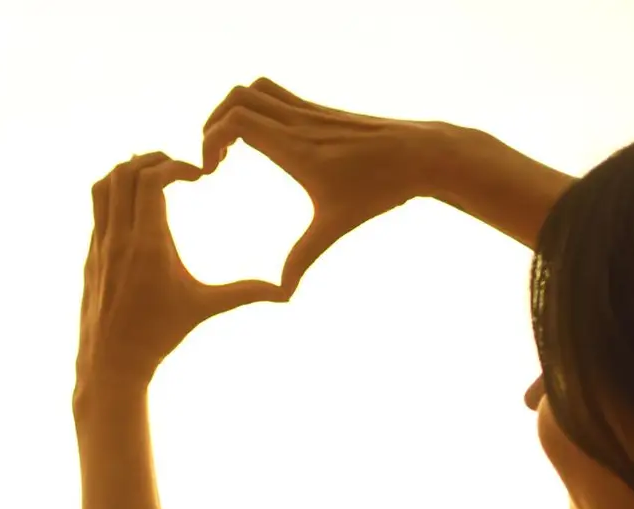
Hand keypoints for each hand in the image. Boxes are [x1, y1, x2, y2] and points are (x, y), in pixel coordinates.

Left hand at [75, 153, 283, 393]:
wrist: (111, 363)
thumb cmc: (159, 336)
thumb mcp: (204, 308)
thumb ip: (244, 293)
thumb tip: (285, 294)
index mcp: (148, 245)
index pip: (151, 180)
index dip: (175, 166)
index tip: (197, 176)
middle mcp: (119, 240)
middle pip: (124, 173)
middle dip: (153, 159)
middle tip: (178, 168)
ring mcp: (100, 246)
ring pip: (103, 186)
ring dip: (128, 171)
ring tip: (155, 175)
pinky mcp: (91, 254)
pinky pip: (97, 208)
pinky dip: (115, 193)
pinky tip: (138, 203)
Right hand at [202, 78, 448, 294]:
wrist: (423, 155)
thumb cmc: (381, 189)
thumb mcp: (336, 226)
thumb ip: (303, 257)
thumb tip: (283, 294)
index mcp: (295, 147)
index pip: (237, 121)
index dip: (210, 140)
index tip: (211, 171)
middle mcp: (300, 122)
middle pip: (239, 97)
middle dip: (214, 123)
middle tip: (215, 158)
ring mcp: (311, 112)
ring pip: (257, 88)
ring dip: (234, 110)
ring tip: (232, 146)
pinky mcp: (322, 111)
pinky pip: (277, 95)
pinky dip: (257, 110)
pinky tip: (264, 143)